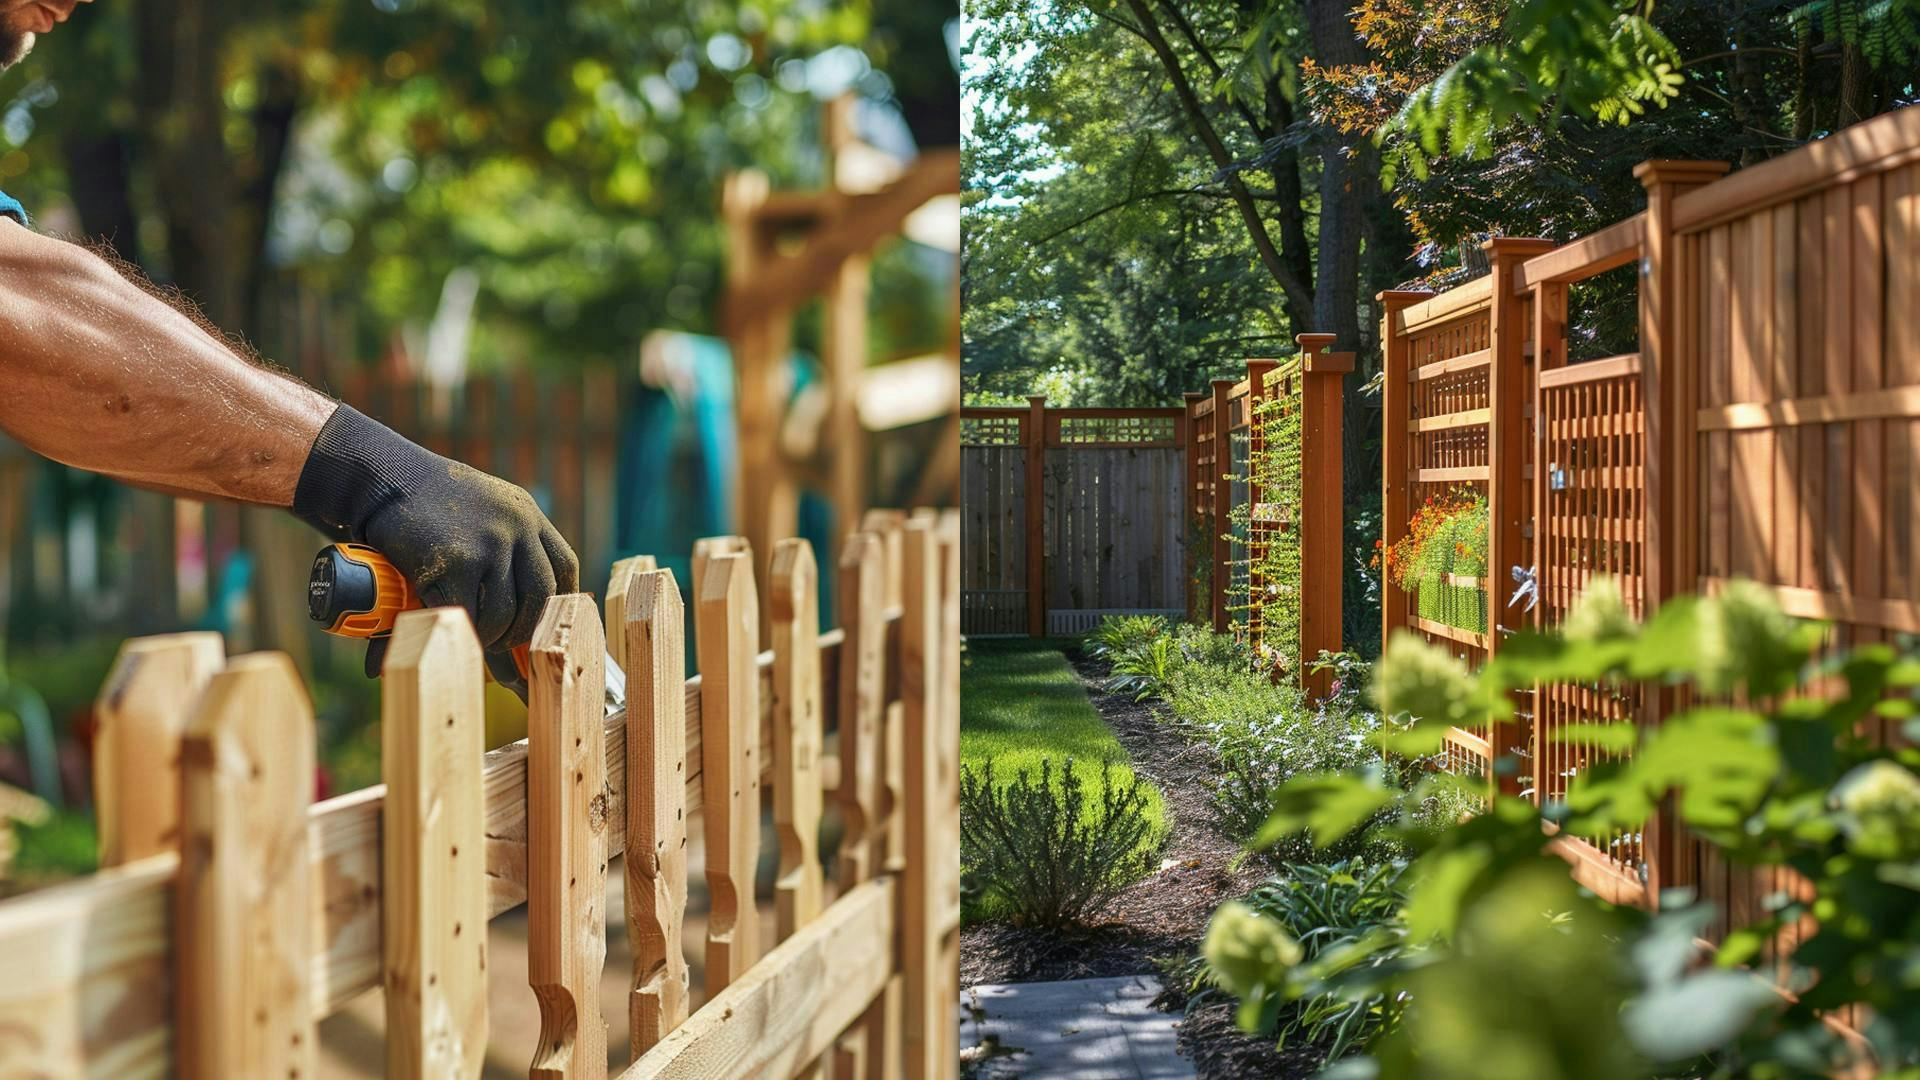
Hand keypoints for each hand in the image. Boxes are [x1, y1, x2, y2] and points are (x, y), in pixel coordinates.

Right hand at [292, 404, 577, 694]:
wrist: (380, 477)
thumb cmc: (421, 505)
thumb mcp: (474, 514)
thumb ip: (495, 551)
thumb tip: (504, 617)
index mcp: (527, 515)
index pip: (563, 566)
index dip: (561, 602)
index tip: (550, 626)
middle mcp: (518, 528)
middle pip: (543, 596)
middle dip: (528, 632)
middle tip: (511, 652)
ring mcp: (491, 545)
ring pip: (507, 613)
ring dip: (494, 639)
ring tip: (478, 645)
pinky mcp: (459, 563)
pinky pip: (473, 615)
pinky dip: (466, 634)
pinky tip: (457, 637)